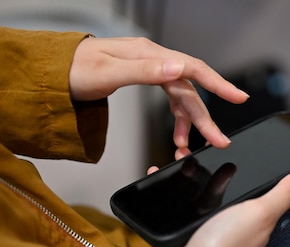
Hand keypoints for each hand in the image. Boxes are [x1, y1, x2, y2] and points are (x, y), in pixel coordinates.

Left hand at [69, 36, 248, 155]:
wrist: (51, 72)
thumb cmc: (73, 71)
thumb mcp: (106, 74)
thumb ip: (144, 72)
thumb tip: (180, 69)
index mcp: (148, 55)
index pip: (192, 68)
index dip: (218, 84)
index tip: (238, 98)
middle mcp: (152, 60)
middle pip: (188, 90)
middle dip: (204, 118)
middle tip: (220, 141)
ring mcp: (148, 69)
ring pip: (180, 97)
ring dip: (188, 123)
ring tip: (188, 148)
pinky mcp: (143, 79)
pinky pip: (169, 99)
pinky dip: (176, 119)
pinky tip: (177, 136)